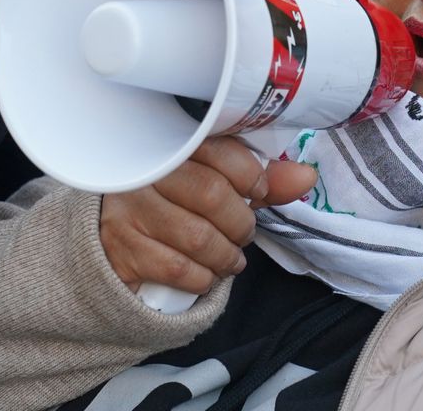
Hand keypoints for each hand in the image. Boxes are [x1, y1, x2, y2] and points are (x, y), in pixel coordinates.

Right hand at [99, 137, 318, 295]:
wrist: (116, 238)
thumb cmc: (176, 205)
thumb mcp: (220, 184)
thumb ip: (262, 180)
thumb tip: (306, 177)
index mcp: (171, 145)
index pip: (219, 149)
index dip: (249, 174)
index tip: (258, 191)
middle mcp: (145, 172)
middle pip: (210, 194)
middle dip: (240, 223)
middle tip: (244, 233)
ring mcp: (128, 210)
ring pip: (196, 236)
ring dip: (226, 255)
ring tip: (231, 258)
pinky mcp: (122, 249)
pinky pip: (178, 268)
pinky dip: (204, 277)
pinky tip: (207, 274)